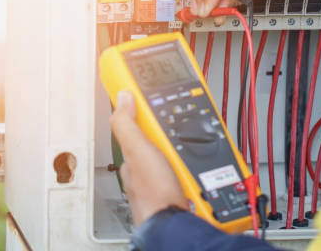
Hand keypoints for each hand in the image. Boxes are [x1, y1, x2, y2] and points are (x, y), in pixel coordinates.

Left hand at [110, 90, 187, 225]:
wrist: (175, 224)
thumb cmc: (153, 193)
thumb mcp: (137, 150)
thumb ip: (127, 124)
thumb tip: (122, 96)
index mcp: (133, 155)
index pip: (140, 124)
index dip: (150, 113)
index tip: (158, 104)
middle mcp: (147, 167)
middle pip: (164, 138)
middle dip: (174, 135)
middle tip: (180, 140)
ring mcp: (165, 178)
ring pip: (180, 154)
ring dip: (188, 153)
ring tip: (190, 157)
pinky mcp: (183, 187)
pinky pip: (192, 169)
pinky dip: (197, 168)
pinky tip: (198, 169)